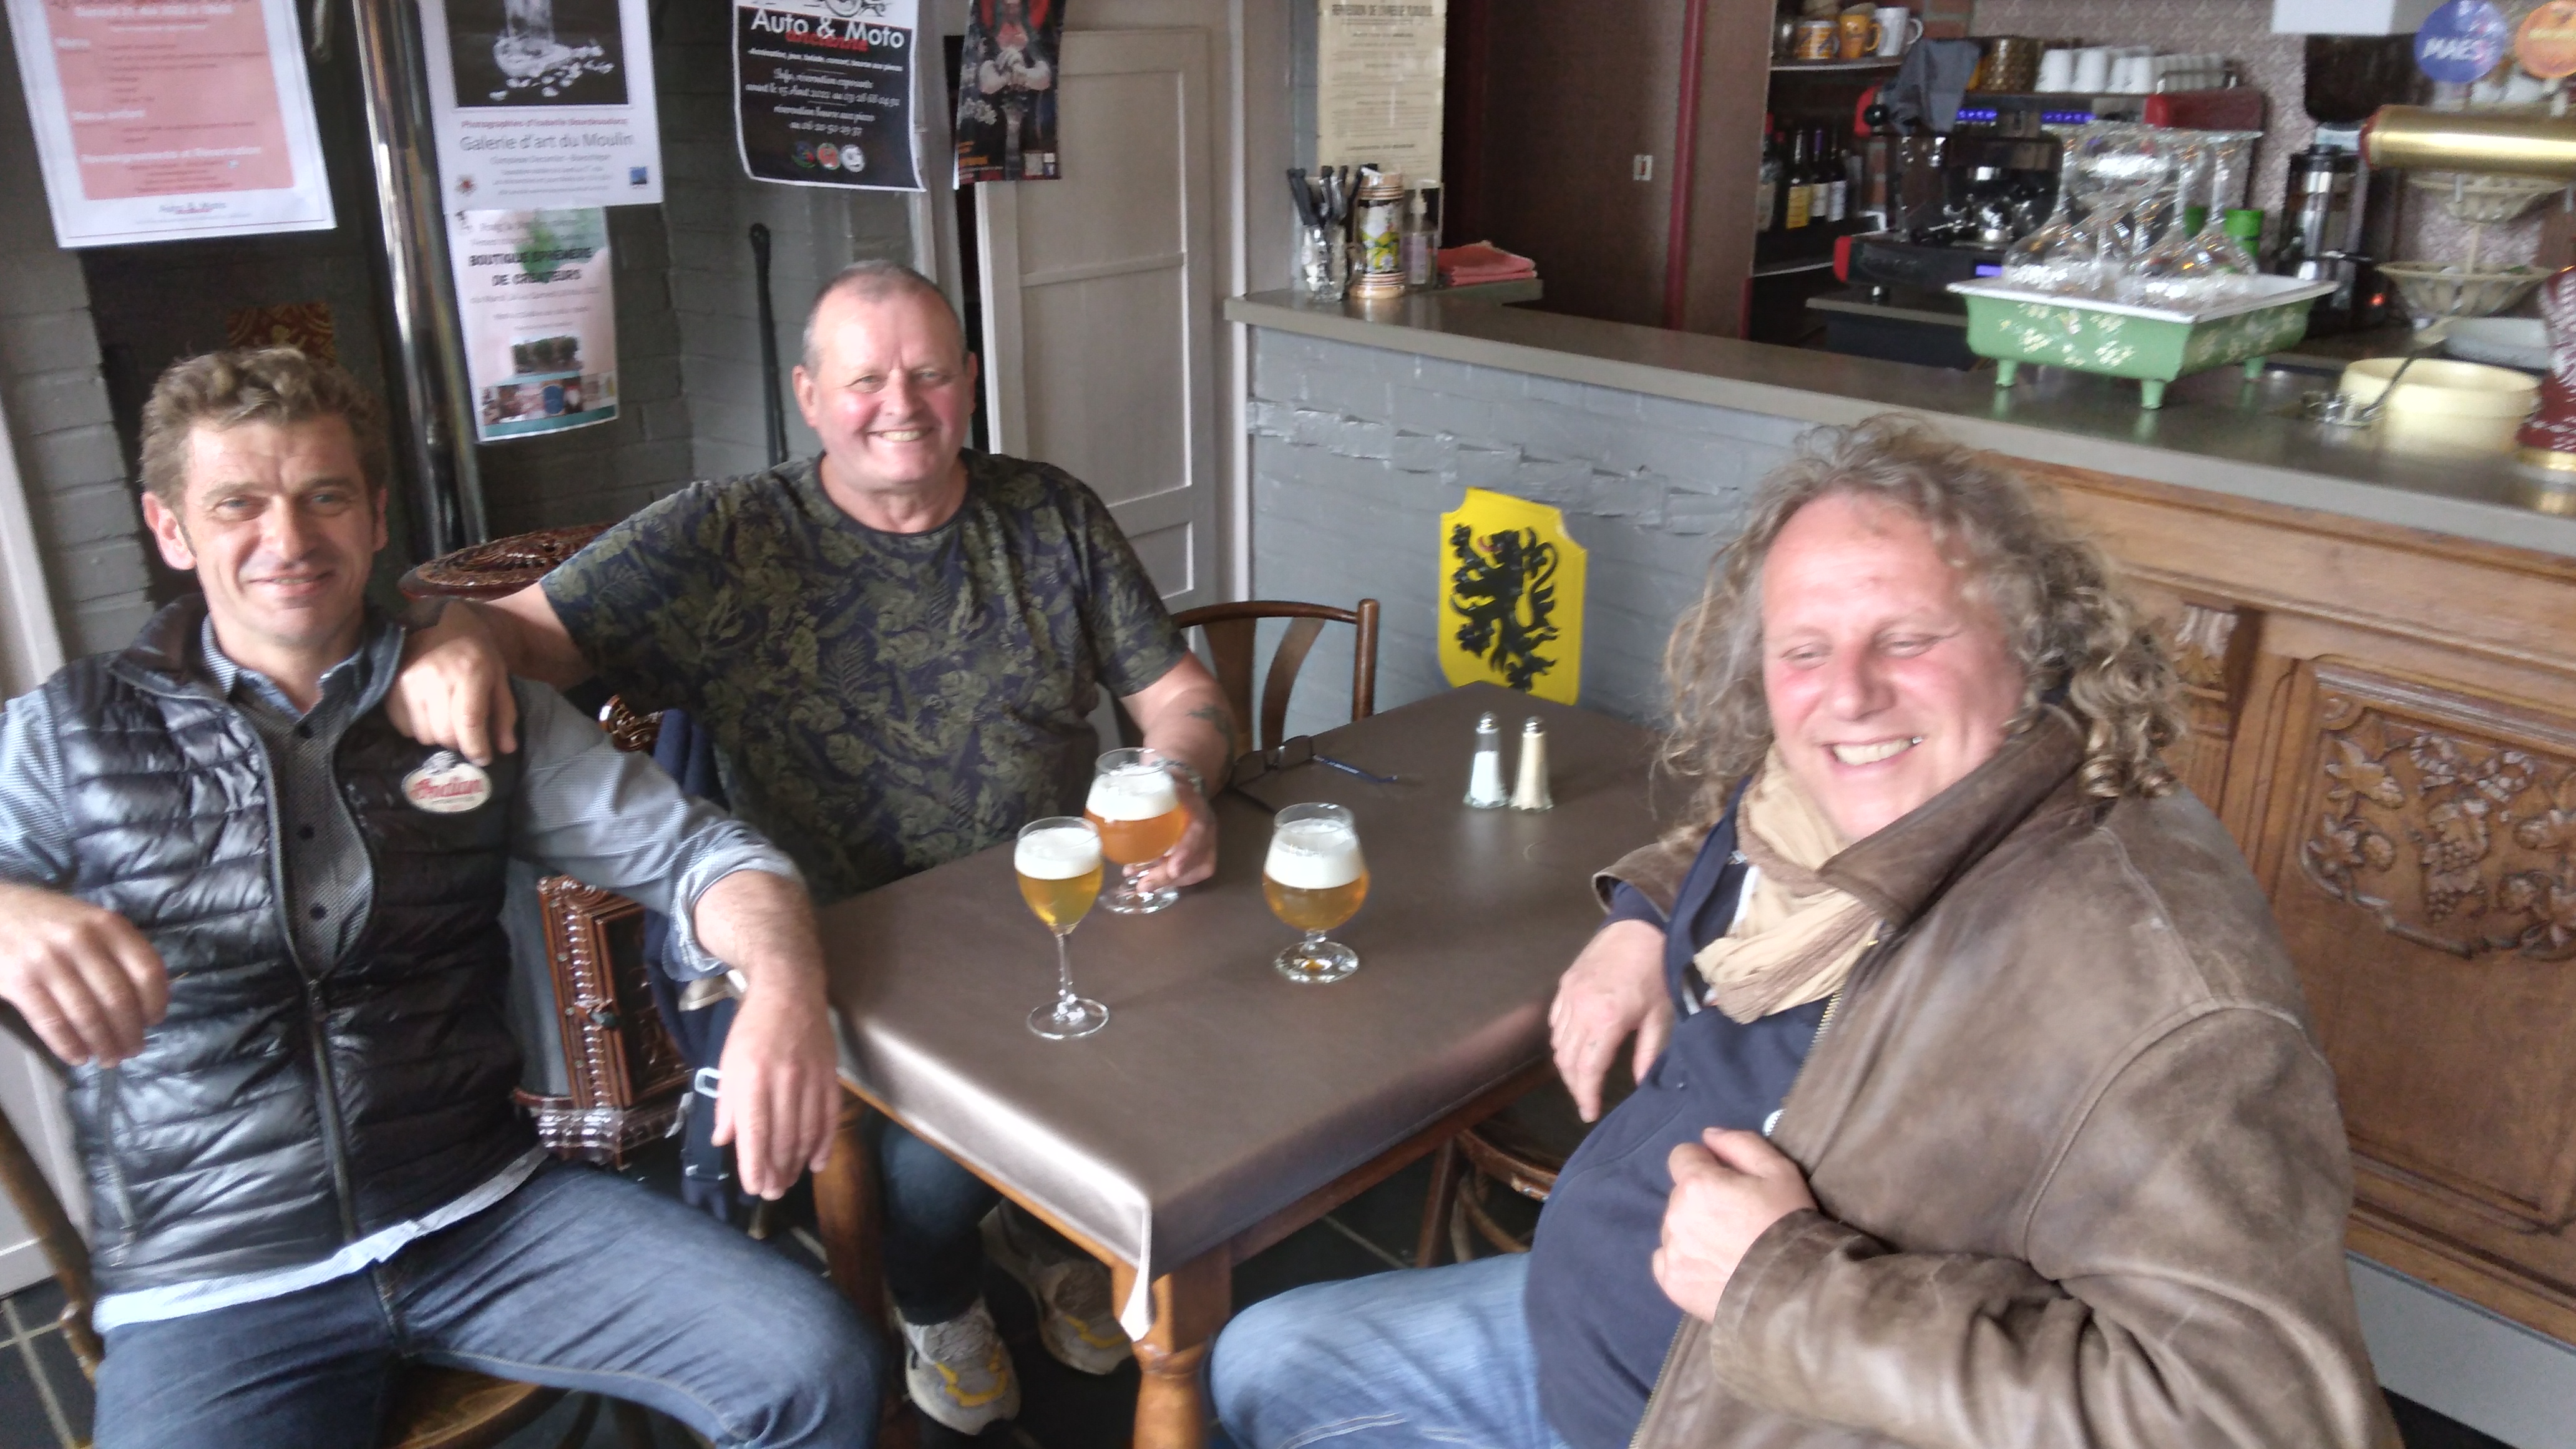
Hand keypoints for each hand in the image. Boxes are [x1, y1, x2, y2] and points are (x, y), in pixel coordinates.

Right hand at [0, 884, 168, 1064]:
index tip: (154, 1021)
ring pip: (87, 1015)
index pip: (147, 970)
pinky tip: (79, 1057)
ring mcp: (48, 961)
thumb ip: (120, 950)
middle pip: (118, 998)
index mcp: (108, 925)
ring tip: (111, 1058)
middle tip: (134, 1050)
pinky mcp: (19, 981)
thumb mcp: (92, 920)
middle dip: (130, 1032)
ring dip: (103, 1044)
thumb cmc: (50, 920)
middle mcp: (81, 941)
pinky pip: (51, 1022)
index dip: (156, 1002)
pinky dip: (68, 1046)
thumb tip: (150, 996)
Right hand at [387, 603, 517, 765]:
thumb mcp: (498, 676)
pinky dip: (418, 729)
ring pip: (424, 735)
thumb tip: (506, 750)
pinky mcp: (391, 686)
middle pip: (445, 734)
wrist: (441, 620)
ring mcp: (409, 682)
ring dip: (438, 737)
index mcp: (469, 673)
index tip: (484, 758)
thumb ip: (504, 713)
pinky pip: (403, 727)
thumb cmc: (476, 651)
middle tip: (466, 737)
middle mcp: (436, 678)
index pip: (470, 723)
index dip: (477, 748)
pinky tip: (428, 716)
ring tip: (447, 723)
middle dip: (460, 744)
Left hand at [710, 973, 839, 1198]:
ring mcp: (810, 1079)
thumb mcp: (728, 1063)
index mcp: (752, 1078)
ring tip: (789, 1182)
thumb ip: (727, 1104)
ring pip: (807, 1133)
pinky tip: (817, 1162)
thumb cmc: (752, 1028)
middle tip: (772, 1193)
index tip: (755, 1188)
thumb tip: (724, 1141)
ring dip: (798, 1164)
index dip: (755, 1166)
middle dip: (777, 1172)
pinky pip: (829, 1118)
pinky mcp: (830, 1076)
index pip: (754, 1132)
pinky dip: (824, 1143)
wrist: (790, 990)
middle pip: (783, 1139)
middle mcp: (782, 1081)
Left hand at [1132, 781, 1216, 892]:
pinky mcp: (1198, 853)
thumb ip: (1151, 786)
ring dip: (1168, 880)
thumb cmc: (1170, 782)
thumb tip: (1123, 800)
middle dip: (1170, 875)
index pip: (1198, 831)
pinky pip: (1190, 873)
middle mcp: (1206, 829)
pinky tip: (1147, 878)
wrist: (1183, 784)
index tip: (1173, 869)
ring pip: (1196, 870)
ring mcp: (1204, 842)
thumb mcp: (1163, 778)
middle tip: (1144, 885)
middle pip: (1198, 859)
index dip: (1187, 851)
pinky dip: (1169, 880)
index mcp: (1198, 809)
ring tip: (1143, 884)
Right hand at [1549, 919, 1670, 1121]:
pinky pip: (1555, 1022)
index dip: (1586, 1095)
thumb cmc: (1656, 971)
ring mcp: (1568, 996)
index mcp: (1606, 1020)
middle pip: (1567, 1060)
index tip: (1589, 1112)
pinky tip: (1575, 1047)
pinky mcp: (1565, 985)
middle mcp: (1580, 1010)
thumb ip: (1648, 1053)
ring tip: (1581, 1078)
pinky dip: (1561, 1040)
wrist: (1640, 927)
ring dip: (1567, 1065)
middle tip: (1586, 1100)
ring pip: (1557, 1043)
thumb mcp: (1660, 1015)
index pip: (1588, 1069)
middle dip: (1575, 1086)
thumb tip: (1640, 1084)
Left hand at [1653, 1128, 1817, 1321]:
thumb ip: (1740, 1143)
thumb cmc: (1787, 1224)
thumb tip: (1708, 1136)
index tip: (1729, 1182)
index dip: (1706, 1164)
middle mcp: (1675, 1215)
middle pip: (1679, 1193)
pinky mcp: (1671, 1282)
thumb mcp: (1778, 1171)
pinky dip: (1684, 1260)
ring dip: (1692, 1230)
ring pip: (1674, 1227)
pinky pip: (1666, 1260)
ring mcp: (1670, 1251)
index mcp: (1696, 1184)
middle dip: (1701, 1198)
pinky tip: (1712, 1267)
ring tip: (1728, 1248)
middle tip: (1736, 1219)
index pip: (1682, 1156)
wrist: (1793, 1290)